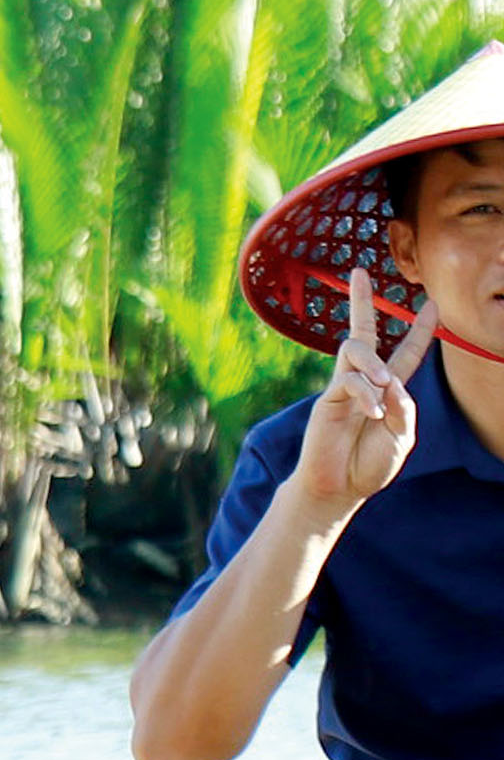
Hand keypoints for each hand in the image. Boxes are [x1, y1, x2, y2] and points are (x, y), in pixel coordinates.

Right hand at [294, 297, 435, 514]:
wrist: (338, 487)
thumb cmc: (370, 465)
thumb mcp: (402, 436)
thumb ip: (404, 408)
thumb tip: (391, 382)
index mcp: (389, 390)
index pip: (406, 352)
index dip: (420, 329)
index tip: (431, 304)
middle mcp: (365, 381)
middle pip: (363, 332)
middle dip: (362, 302)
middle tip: (358, 272)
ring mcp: (343, 388)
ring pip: (356, 350)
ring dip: (375, 364)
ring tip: (384, 384)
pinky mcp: (327, 399)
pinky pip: (350, 381)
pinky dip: (366, 394)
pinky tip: (371, 414)